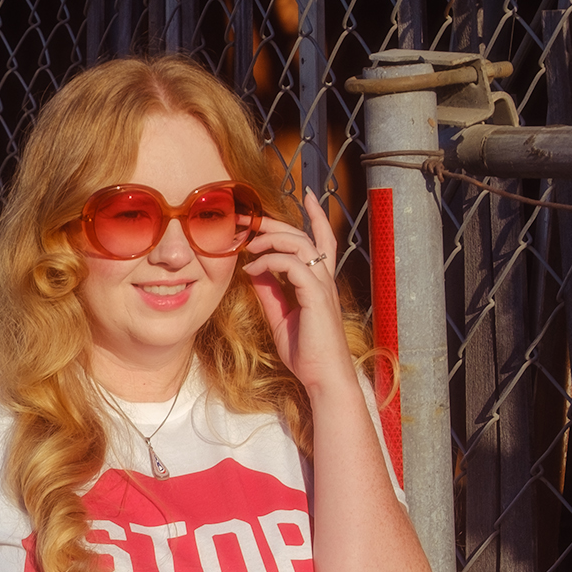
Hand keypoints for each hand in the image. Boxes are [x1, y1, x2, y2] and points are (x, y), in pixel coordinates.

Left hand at [241, 192, 358, 396]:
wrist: (322, 377)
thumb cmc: (306, 350)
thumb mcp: (280, 315)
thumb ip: (270, 290)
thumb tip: (254, 268)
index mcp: (319, 281)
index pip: (321, 240)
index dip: (316, 216)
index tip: (308, 195)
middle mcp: (324, 279)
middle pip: (304, 236)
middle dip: (276, 222)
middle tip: (250, 217)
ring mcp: (322, 286)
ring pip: (300, 245)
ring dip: (271, 239)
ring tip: (247, 245)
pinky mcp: (316, 297)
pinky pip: (293, 266)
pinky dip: (270, 262)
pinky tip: (252, 268)